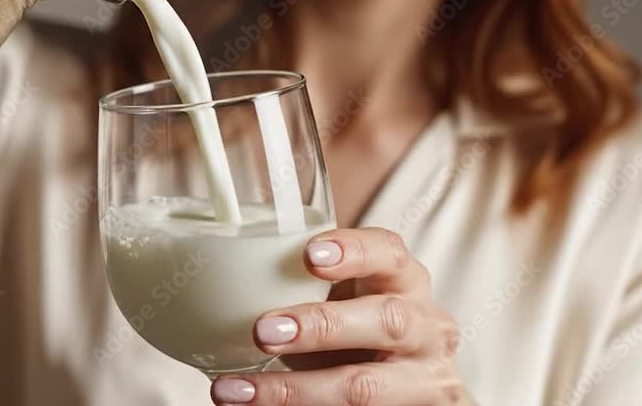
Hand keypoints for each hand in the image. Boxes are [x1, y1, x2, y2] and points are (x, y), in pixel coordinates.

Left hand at [210, 228, 470, 404]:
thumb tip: (214, 279)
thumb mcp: (345, 300)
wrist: (411, 390)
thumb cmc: (362, 332)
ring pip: (364, 385)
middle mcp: (427, 325)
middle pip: (386, 319)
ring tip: (237, 390)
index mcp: (405, 281)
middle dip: (321, 325)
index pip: (390, 252)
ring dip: (294, 389)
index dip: (354, 250)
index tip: (308, 255)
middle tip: (262, 330)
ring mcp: (425, 378)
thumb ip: (304, 285)